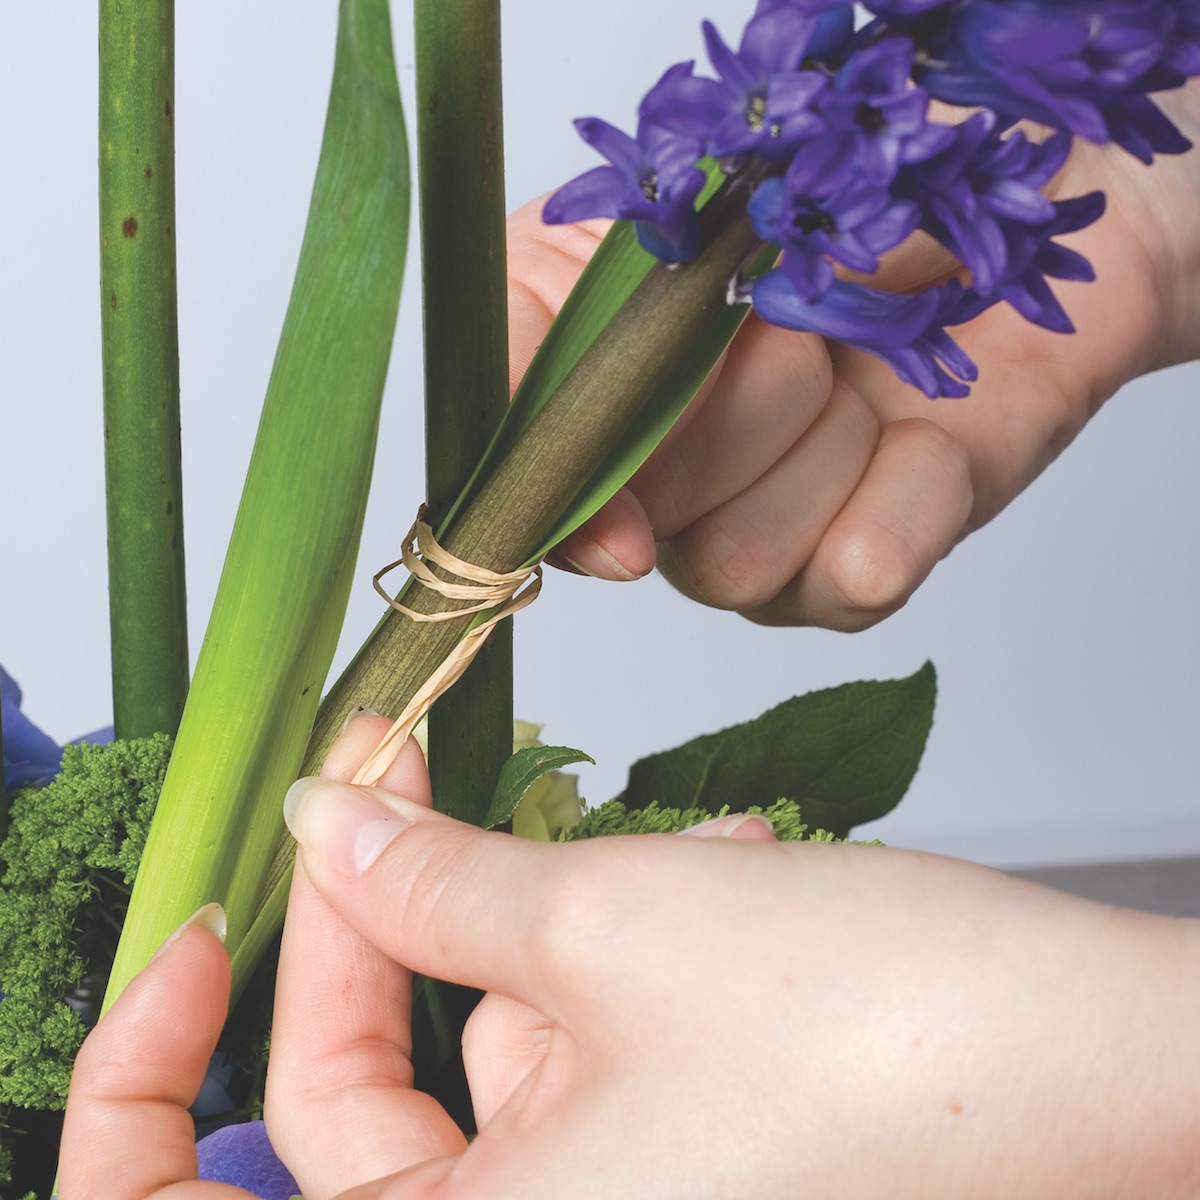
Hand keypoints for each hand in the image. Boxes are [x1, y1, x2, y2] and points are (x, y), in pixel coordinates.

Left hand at [264, 725, 1197, 1198]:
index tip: (204, 921)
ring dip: (513, 908)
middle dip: (376, 918)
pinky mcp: (676, 1144)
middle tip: (385, 779)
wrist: (1100, 1063)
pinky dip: (596, 941)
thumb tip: (325, 823)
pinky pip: (575, 1040)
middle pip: (357, 1097)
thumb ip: (433, 881)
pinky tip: (683, 865)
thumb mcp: (608, 926)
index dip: (151, 1073)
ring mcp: (616, 1199)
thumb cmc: (881, 1038)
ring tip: (586, 815)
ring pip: (481, 1048)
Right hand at [513, 80, 1199, 628]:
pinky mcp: (859, 556)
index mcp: (590, 360)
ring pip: (734, 566)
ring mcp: (758, 516)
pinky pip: (846, 587)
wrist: (1031, 192)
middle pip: (636, 528)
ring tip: (861, 366)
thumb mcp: (703, 204)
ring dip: (816, 453)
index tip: (623, 520)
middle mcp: (662, 460)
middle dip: (724, 422)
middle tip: (788, 329)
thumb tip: (601, 499)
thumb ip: (600, 317)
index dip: (559, 504)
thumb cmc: (862, 173)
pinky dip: (898, 504)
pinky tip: (924, 436)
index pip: (516, 476)